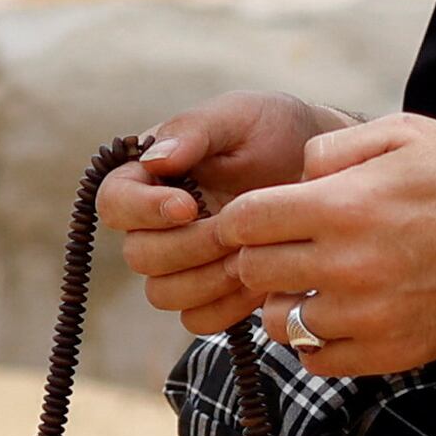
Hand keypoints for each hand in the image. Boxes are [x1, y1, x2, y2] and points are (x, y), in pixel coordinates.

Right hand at [104, 92, 343, 338]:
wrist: (322, 171)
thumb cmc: (275, 132)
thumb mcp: (239, 116)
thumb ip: (194, 130)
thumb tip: (155, 161)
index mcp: (148, 177)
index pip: (113, 202)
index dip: (143, 210)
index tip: (188, 206)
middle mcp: (155, 224)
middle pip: (139, 255)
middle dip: (189, 246)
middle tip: (234, 231)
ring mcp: (182, 264)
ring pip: (163, 293)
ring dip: (207, 279)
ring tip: (249, 254)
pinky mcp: (213, 293)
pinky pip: (198, 320)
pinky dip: (227, 307)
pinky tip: (259, 282)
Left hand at [203, 111, 435, 378]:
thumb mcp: (405, 134)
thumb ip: (335, 147)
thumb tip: (293, 177)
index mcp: (343, 207)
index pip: (245, 221)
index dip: (241, 219)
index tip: (258, 221)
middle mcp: (348, 266)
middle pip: (254, 271)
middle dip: (260, 257)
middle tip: (287, 251)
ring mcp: (369, 316)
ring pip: (280, 323)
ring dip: (286, 304)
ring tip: (314, 287)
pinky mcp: (390, 353)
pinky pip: (318, 360)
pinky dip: (317, 342)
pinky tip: (339, 316)